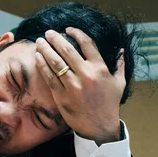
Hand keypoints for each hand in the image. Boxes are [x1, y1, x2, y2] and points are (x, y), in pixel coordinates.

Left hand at [34, 27, 125, 144]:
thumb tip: (120, 50)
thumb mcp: (119, 83)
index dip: (76, 33)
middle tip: (48, 32)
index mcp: (100, 69)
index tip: (68, 29)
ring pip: (55, 62)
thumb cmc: (109, 105)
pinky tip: (37, 57)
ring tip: (39, 41)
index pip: (87, 44)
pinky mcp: (62, 96)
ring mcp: (73, 85)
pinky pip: (49, 77)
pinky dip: (42, 65)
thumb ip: (120, 65)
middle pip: (67, 50)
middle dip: (55, 38)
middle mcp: (86, 75)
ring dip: (46, 49)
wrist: (99, 127)